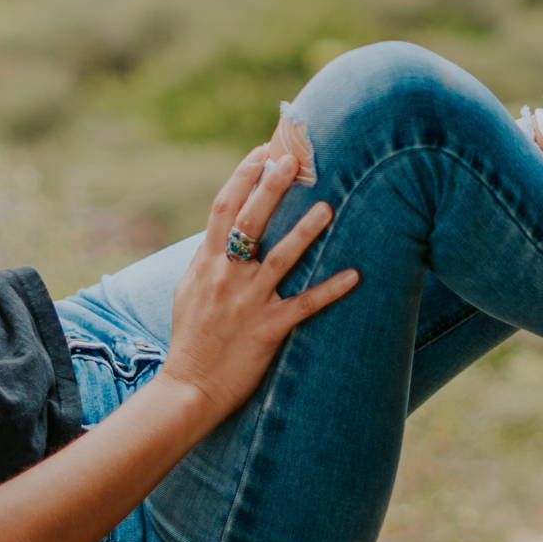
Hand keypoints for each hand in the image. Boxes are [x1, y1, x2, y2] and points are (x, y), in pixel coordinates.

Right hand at [156, 145, 359, 419]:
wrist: (187, 389)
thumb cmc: (190, 340)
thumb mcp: (188, 292)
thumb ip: (205, 261)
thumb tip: (220, 235)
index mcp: (205, 263)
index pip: (222, 209)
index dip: (243, 177)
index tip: (263, 152)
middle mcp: (225, 276)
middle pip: (248, 221)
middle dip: (271, 187)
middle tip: (293, 161)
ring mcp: (246, 302)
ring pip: (280, 258)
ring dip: (305, 231)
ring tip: (328, 206)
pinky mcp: (266, 329)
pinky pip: (303, 305)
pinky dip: (330, 289)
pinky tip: (355, 275)